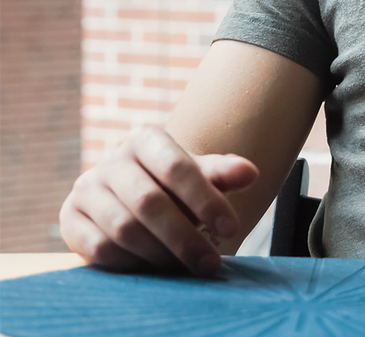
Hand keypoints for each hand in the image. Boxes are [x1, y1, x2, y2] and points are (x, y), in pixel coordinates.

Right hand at [59, 125, 257, 274]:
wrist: (132, 195)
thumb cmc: (173, 185)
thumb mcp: (200, 174)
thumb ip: (223, 173)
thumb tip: (251, 173)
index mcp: (146, 138)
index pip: (177, 167)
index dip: (205, 199)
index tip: (232, 227)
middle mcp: (113, 159)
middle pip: (149, 202)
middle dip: (184, 237)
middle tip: (210, 262)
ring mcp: (87, 187)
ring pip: (124, 228)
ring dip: (159, 254)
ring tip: (185, 268)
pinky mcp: (71, 218)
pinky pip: (99, 249)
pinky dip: (130, 263)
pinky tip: (152, 268)